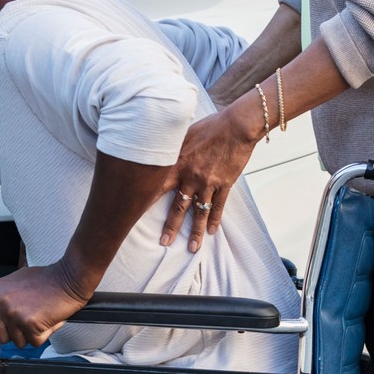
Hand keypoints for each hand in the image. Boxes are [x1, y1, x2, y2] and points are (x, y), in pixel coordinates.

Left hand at [0, 262, 90, 346]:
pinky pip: (35, 342)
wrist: (68, 277)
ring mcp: (13, 313)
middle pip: (0, 337)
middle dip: (16, 334)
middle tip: (29, 323)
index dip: (1, 329)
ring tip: (41, 317)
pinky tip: (48, 320)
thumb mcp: (17, 282)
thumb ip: (5, 299)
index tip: (10, 328)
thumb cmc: (48, 279)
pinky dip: (45, 335)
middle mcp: (0, 302)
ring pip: (18, 342)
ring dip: (32, 334)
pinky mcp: (28, 323)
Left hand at [160, 97, 265, 253]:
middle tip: (164, 242)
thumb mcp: (184, 134)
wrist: (237, 126)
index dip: (146, 201)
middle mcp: (191, 177)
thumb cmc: (210, 126)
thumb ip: (172, 148)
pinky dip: (215, 219)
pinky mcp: (225, 184)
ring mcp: (209, 182)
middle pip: (179, 206)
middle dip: (171, 226)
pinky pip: (219, 206)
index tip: (136, 215)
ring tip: (192, 248)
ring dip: (195, 231)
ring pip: (200, 211)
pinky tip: (212, 231)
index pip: (157, 187)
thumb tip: (158, 152)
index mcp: (178, 164)